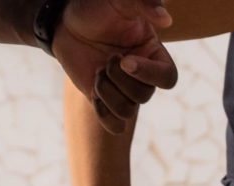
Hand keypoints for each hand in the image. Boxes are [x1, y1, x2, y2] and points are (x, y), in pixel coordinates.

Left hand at [53, 0, 177, 132]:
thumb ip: (144, 3)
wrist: (66, 22)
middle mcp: (142, 76)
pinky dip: (104, 114)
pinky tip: (93, 93)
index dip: (149, 75)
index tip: (125, 60)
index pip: (168, 78)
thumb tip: (166, 19)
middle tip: (107, 58)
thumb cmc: (96, 8)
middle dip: (120, 79)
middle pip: (144, 96)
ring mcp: (123, 91)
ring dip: (107, 92)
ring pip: (128, 112)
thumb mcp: (120, 0)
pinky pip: (114, 125)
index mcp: (153, 54)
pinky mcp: (105, 101)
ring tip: (97, 71)